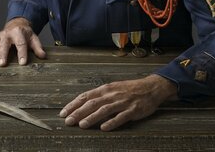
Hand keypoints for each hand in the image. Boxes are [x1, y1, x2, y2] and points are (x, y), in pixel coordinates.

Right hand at [0, 17, 45, 66]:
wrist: (16, 24)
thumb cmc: (25, 34)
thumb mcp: (33, 38)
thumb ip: (37, 47)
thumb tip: (43, 56)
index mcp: (19, 33)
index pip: (21, 44)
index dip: (22, 54)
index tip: (22, 63)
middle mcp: (7, 34)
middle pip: (4, 44)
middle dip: (3, 54)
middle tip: (2, 64)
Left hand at [59, 74, 177, 130]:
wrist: (151, 87)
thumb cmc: (130, 89)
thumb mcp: (113, 89)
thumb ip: (100, 97)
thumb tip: (83, 105)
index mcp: (105, 89)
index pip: (85, 96)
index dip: (73, 104)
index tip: (64, 112)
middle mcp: (112, 94)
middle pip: (92, 103)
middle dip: (78, 112)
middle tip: (68, 121)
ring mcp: (122, 102)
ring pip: (104, 110)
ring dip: (92, 117)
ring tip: (82, 125)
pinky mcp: (133, 110)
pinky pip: (121, 117)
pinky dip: (112, 122)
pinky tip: (104, 127)